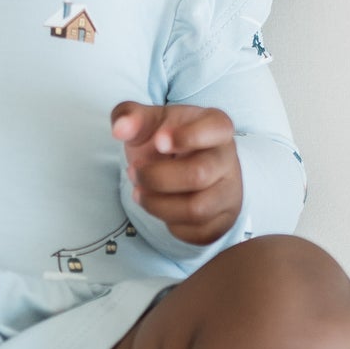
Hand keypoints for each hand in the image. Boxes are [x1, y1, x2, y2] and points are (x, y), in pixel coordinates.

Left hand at [109, 101, 242, 245]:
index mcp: (216, 126)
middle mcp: (228, 160)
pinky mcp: (221, 222)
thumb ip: (130, 116)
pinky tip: (159, 206)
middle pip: (199, 175)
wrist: (184, 166)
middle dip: (156, 178)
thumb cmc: (167, 140)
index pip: (215, 129)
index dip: (187, 136)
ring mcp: (229, 193)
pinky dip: (169, 223)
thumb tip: (120, 128)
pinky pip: (195, 232)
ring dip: (157, 204)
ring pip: (196, 210)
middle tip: (134, 171)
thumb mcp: (149, 121)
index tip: (159, 142)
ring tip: (139, 192)